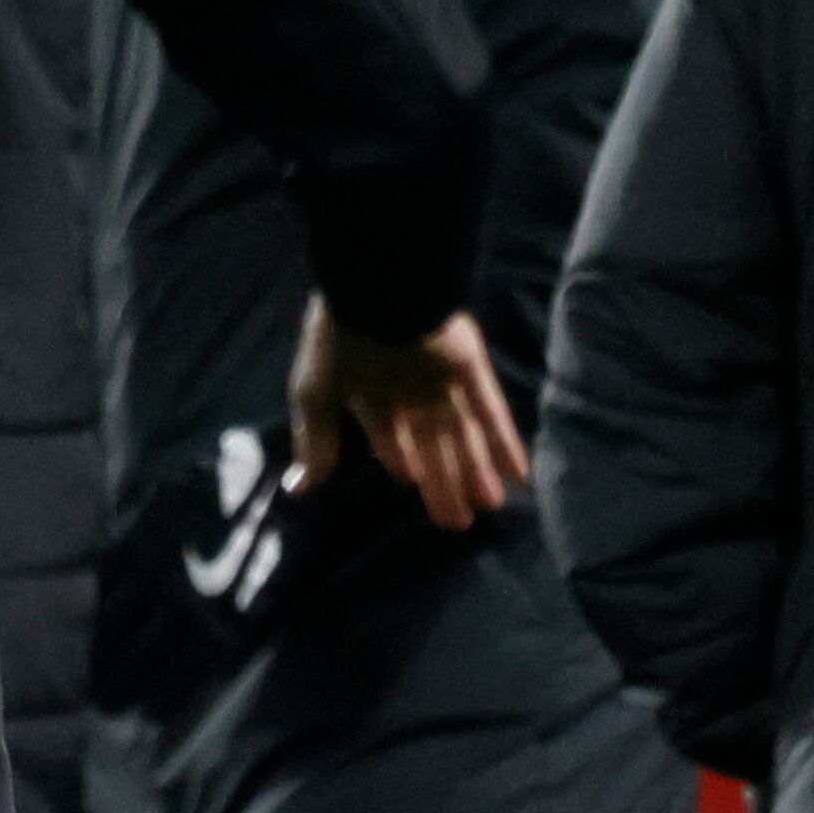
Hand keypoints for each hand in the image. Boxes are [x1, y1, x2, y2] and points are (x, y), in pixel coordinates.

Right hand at [288, 301, 527, 531]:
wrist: (377, 290)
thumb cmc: (338, 344)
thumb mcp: (315, 397)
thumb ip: (314, 443)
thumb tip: (296, 490)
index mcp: (365, 391)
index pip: (387, 435)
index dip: (400, 461)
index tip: (411, 486)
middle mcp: (405, 388)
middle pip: (429, 443)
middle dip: (442, 482)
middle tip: (457, 523)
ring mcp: (439, 377)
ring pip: (461, 432)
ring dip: (476, 469)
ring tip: (490, 506)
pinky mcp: (468, 365)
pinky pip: (490, 409)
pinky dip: (503, 441)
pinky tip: (517, 473)